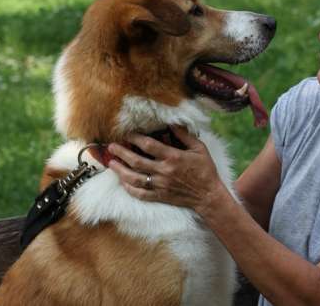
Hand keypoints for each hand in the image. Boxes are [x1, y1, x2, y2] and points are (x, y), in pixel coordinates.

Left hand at [107, 126, 225, 212]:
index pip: (149, 145)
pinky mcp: (160, 196)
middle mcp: (164, 171)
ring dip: (120, 170)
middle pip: (137, 161)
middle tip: (111, 147)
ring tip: (111, 163)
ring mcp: (160, 185)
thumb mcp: (199, 148)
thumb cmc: (204, 169)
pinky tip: (122, 182)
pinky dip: (129, 188)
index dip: (135, 138)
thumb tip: (172, 123)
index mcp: (173, 157)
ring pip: (134, 179)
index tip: (128, 133)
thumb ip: (184, 136)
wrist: (208, 195)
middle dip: (122, 153)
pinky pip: (140, 194)